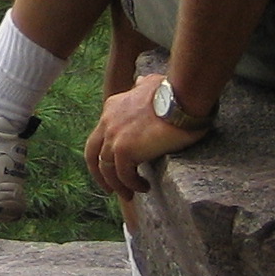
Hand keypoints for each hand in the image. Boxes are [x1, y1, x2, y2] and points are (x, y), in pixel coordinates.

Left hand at [84, 76, 203, 199]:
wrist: (181, 98)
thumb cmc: (174, 92)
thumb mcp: (152, 83)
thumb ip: (142, 85)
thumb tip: (140, 81)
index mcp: (112, 107)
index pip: (101, 134)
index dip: (105, 152)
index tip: (114, 165)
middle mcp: (107, 121)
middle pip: (93, 153)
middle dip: (99, 173)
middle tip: (110, 187)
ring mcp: (113, 135)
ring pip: (106, 168)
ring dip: (117, 185)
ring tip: (130, 194)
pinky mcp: (124, 149)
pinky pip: (123, 175)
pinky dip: (131, 184)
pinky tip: (144, 187)